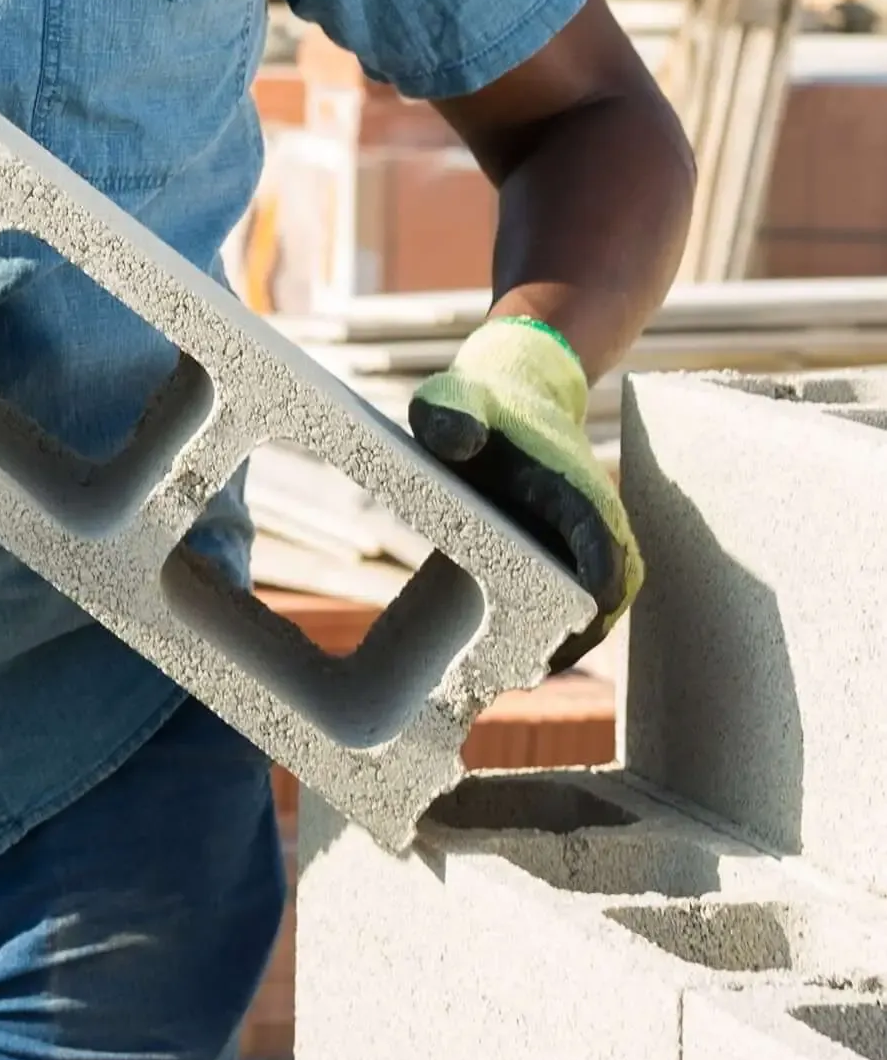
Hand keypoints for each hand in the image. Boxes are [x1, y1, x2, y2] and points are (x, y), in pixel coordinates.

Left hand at [409, 316, 640, 668]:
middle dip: (577, 639)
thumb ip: (451, 414)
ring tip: (520, 677)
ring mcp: (591, 537)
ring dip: (573, 641)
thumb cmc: (479, 397)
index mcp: (577, 494)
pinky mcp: (576, 547)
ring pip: (602, 605)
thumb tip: (458, 442)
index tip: (557, 641)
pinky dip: (564, 627)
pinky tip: (519, 656)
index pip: (603, 560)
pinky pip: (583, 596)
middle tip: (526, 677)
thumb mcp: (451, 398)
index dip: (589, 602)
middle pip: (609, 597)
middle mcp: (597, 522)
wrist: (515, 382)